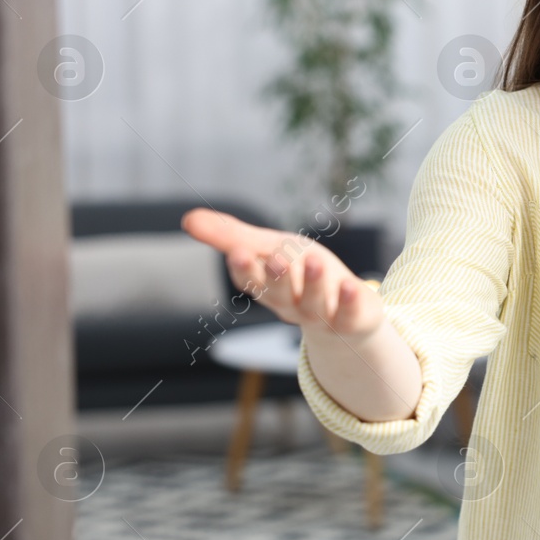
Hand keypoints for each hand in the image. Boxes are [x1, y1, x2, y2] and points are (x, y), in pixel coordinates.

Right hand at [181, 208, 382, 338]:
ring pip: (315, 304)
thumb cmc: (302, 274)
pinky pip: (350, 315)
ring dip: (313, 284)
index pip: (250, 281)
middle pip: (280, 294)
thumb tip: (187, 218)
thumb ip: (232, 236)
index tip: (238, 253)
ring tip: (314, 261)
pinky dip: (350, 301)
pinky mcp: (352, 321)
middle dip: (277, 278)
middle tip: (277, 259)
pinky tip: (350, 285)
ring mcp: (322, 316)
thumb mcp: (269, 248)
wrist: (348, 309)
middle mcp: (291, 304)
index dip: (245, 269)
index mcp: (267, 286)